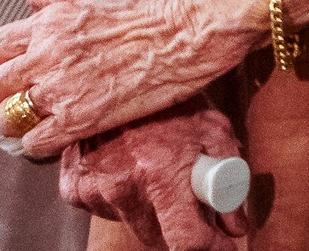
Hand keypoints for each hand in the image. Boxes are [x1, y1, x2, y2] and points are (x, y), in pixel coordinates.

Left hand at [0, 0, 246, 156]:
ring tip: (42, 120)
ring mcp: (61, 89)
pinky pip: (34, 143)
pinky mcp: (81, 118)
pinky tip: (61, 134)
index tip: (16, 71)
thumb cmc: (153, 6)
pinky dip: (42, 143)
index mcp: (48, 23)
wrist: (192, 29)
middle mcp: (45, 56)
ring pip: (7, 120)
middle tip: (26, 99)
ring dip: (20, 123)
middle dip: (3, 96)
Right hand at [60, 99, 252, 250]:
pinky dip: (123, 197)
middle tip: (196, 204)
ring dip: (152, 211)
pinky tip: (132, 167)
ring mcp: (93, 190)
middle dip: (182, 227)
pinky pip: (106, 209)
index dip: (210, 247)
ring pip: (132, 223)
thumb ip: (230, 180)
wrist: (117, 74)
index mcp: (161, 174)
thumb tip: (236, 226)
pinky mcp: (73, 188)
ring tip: (160, 172)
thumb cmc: (172, 99)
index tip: (224, 246)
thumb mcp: (214, 130)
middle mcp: (123, 188)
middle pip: (158, 237)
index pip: (185, 241)